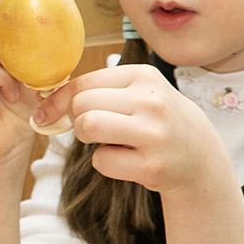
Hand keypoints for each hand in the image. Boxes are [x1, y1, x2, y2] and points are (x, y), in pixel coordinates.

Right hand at [0, 0, 35, 165]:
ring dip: (6, 58)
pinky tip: (10, 93)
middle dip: (11, 36)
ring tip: (21, 79)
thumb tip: (59, 23)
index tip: (36, 26)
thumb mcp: (35, 70)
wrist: (5, 147)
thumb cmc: (19, 110)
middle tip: (31, 60)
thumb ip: (38, 46)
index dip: (11, 8)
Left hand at [59, 65, 231, 199]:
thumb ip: (99, 88)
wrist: (199, 155)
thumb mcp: (139, 92)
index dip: (57, 100)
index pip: (83, 83)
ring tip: (108, 139)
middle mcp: (152, 102)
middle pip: (81, 105)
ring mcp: (154, 134)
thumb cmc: (156, 120)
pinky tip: (128, 159)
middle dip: (77, 119)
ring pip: (88, 126)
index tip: (46, 113)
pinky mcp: (151, 166)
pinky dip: (107, 163)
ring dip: (88, 138)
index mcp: (144, 77)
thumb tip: (44, 99)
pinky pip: (101, 161)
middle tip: (94, 128)